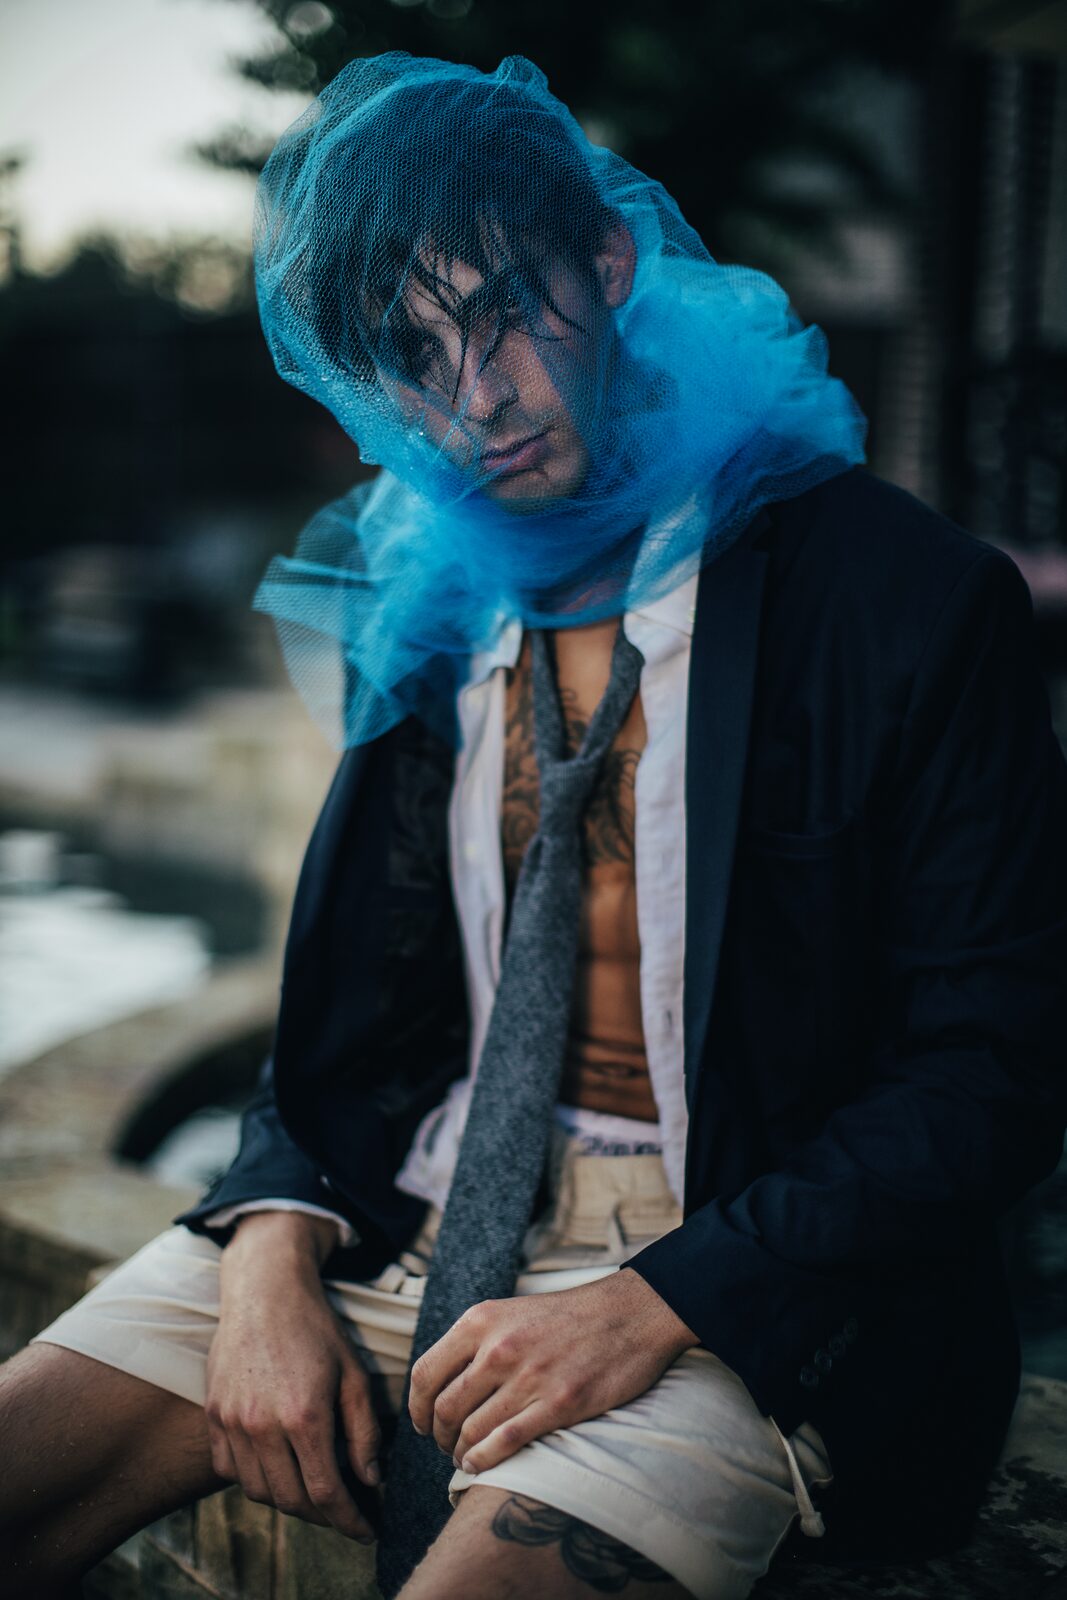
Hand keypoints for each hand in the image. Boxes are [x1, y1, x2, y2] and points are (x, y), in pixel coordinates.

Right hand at [205, 1211, 379, 1541]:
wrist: (265, 1290)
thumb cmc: (316, 1329)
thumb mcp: (354, 1373)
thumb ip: (364, 1431)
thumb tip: (369, 1479)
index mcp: (304, 1416)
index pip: (326, 1493)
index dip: (349, 1520)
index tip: (366, 1529)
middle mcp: (262, 1425)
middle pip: (291, 1500)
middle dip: (321, 1514)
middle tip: (343, 1509)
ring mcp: (232, 1421)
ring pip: (258, 1491)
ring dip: (287, 1500)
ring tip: (311, 1487)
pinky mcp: (213, 1415)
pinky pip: (229, 1470)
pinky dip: (253, 1479)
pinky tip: (275, 1467)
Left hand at [409, 1267, 697, 1474]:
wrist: (628, 1314)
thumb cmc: (568, 1317)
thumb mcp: (511, 1311)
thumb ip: (476, 1341)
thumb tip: (442, 1382)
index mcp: (481, 1320)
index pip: (425, 1373)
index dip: (416, 1407)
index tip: (423, 1423)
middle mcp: (499, 1348)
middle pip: (445, 1408)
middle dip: (439, 1436)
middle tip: (446, 1445)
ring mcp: (529, 1377)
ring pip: (471, 1430)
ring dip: (460, 1452)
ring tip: (464, 1457)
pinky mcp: (558, 1404)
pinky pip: (504, 1443)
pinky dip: (484, 1461)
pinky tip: (479, 1464)